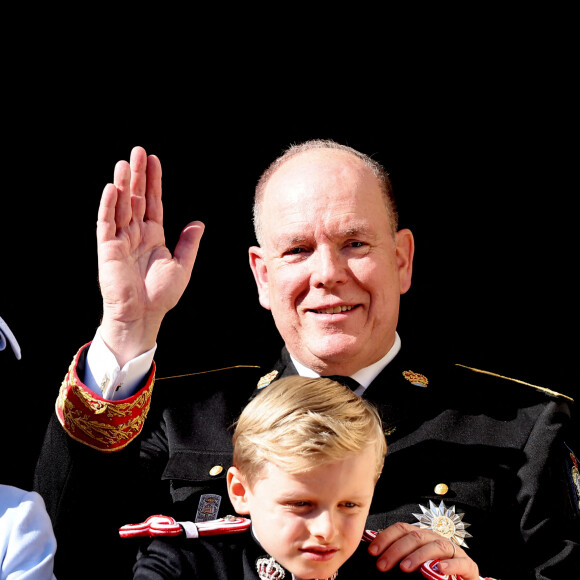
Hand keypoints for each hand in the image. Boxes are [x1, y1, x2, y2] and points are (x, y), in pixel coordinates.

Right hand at [97, 146, 203, 365]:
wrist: (144, 315)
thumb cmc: (161, 295)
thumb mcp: (182, 266)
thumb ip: (188, 244)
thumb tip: (198, 222)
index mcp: (153, 236)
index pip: (153, 202)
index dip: (154, 182)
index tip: (154, 160)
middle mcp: (136, 234)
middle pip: (136, 198)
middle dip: (138, 175)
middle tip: (138, 151)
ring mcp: (120, 239)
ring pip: (121, 206)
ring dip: (122, 184)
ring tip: (125, 163)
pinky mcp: (107, 248)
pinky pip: (106, 223)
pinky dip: (108, 206)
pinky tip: (112, 189)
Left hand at [368, 522, 479, 578]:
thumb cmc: (434, 574)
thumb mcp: (414, 564)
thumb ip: (400, 560)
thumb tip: (378, 559)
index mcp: (422, 537)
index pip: (402, 529)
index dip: (386, 537)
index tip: (372, 551)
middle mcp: (436, 539)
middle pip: (415, 537)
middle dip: (396, 550)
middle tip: (382, 565)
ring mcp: (454, 551)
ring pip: (435, 546)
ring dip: (418, 556)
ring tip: (404, 568)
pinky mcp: (469, 566)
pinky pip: (461, 562)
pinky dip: (449, 565)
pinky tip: (439, 570)